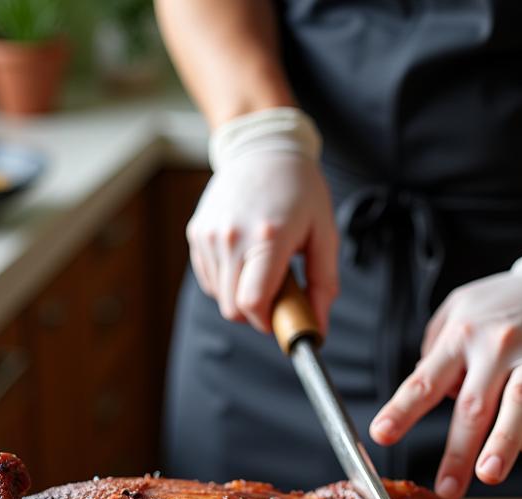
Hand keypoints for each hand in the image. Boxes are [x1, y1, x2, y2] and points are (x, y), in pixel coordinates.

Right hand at [187, 109, 338, 332]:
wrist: (261, 147)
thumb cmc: (300, 189)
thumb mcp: (325, 233)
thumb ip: (323, 284)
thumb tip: (318, 328)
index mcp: (267, 238)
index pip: (252, 304)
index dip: (267, 322)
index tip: (281, 318)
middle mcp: (232, 237)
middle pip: (233, 309)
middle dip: (256, 314)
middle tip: (277, 294)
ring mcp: (209, 235)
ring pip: (220, 297)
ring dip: (241, 297)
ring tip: (262, 268)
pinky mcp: (197, 233)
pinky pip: (210, 279)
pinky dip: (227, 281)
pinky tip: (244, 258)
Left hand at [369, 235, 521, 498]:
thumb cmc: (504, 304)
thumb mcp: (459, 308)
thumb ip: (435, 347)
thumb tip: (424, 392)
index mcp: (462, 335)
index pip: (425, 380)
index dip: (402, 410)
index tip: (381, 435)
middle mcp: (500, 345)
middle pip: (474, 405)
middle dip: (458, 452)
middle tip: (447, 489)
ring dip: (504, 443)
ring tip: (490, 474)